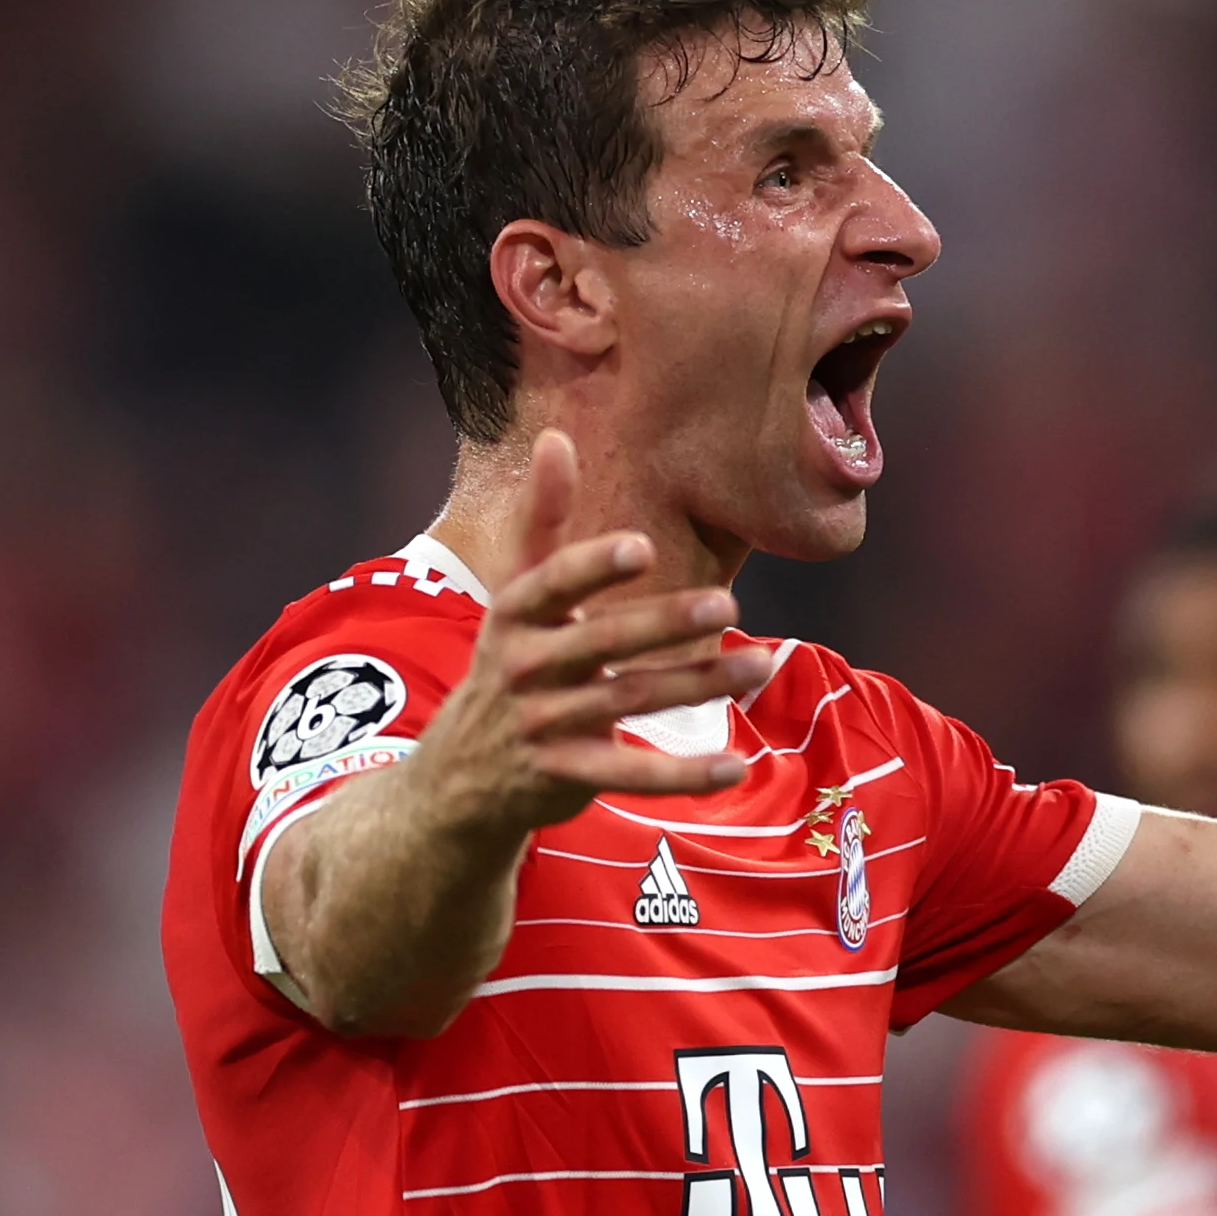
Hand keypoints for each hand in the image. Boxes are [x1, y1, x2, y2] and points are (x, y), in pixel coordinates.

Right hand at [411, 430, 769, 837]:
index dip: (592, 567)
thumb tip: (555, 437)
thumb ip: (542, 521)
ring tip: (758, 665)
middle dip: (662, 624)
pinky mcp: (567, 776)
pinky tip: (736, 766)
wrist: (458, 778)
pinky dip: (684, 774)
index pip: (550, 585)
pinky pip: (632, 773)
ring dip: (698, 686)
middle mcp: (524, 670)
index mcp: (512, 616)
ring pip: (629, 701)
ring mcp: (543, 726)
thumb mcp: (515, 596)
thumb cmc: (507, 667)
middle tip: (727, 605)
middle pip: (601, 643)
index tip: (641, 547)